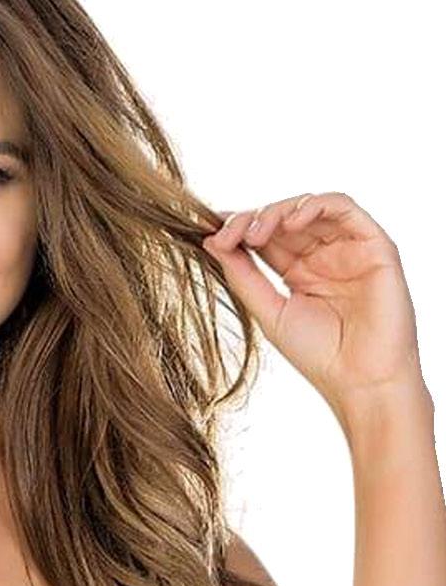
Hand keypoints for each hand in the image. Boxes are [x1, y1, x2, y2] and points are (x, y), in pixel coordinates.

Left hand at [202, 191, 424, 435]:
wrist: (361, 380)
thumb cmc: (319, 355)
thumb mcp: (269, 312)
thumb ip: (244, 276)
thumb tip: (211, 242)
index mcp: (298, 272)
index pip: (265, 237)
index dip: (238, 229)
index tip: (210, 233)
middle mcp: (323, 255)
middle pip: (284, 218)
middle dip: (252, 219)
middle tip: (229, 235)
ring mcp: (348, 248)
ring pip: (310, 207)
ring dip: (278, 211)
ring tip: (255, 233)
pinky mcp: (373, 244)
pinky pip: (344, 207)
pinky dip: (315, 206)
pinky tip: (291, 222)